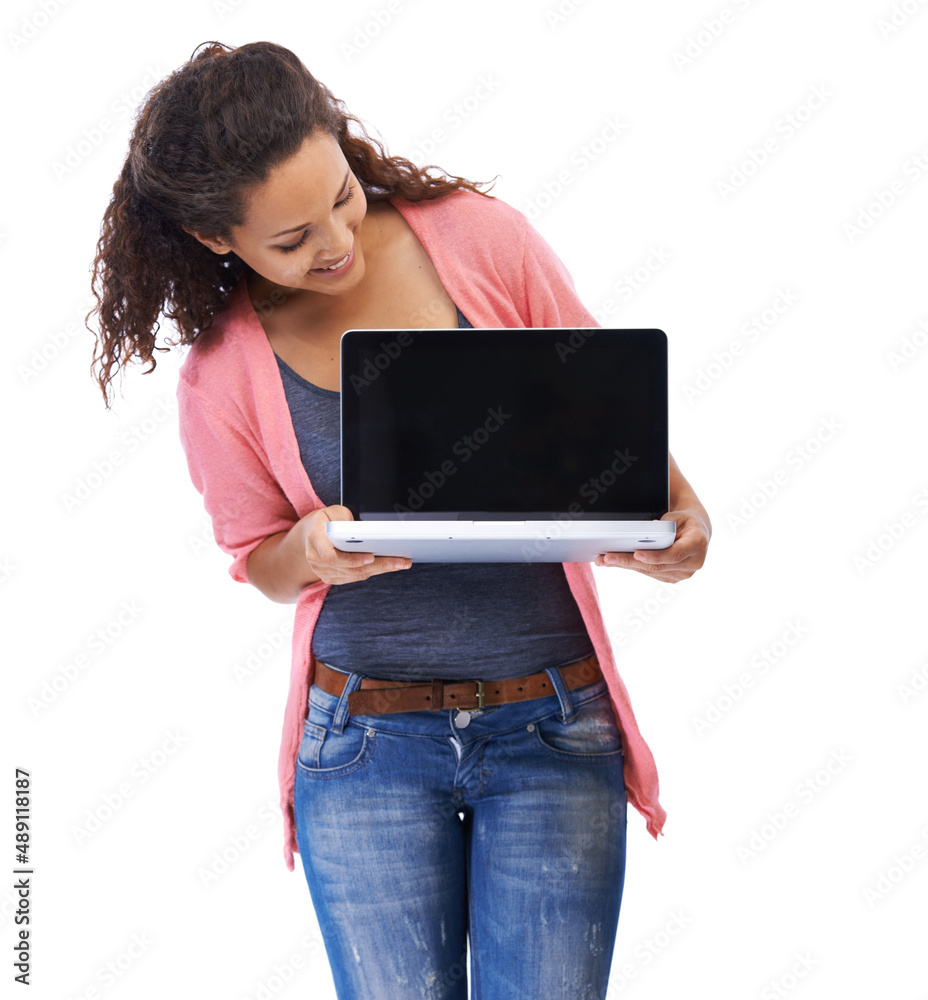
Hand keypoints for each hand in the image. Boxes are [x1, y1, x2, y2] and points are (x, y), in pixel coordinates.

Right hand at [300, 505, 410, 584]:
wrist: (307, 536)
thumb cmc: (324, 520)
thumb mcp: (333, 511)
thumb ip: (346, 521)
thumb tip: (368, 531)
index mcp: (314, 539)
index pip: (331, 556)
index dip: (352, 559)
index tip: (371, 556)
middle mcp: (316, 559)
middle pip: (350, 569)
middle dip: (379, 565)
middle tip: (401, 561)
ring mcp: (322, 571)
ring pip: (355, 575)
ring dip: (381, 570)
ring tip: (401, 563)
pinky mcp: (331, 578)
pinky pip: (354, 577)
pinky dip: (373, 572)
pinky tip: (389, 566)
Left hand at [594, 506, 710, 582]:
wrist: (697, 532)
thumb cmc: (686, 521)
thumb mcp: (678, 516)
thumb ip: (663, 527)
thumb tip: (640, 536)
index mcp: (697, 545)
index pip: (675, 554)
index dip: (655, 556)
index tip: (637, 554)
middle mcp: (692, 563)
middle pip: (656, 566)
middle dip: (629, 561)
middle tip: (608, 558)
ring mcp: (682, 574)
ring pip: (649, 571)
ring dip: (625, 565)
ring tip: (604, 560)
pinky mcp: (672, 578)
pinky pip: (649, 573)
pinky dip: (632, 566)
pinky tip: (615, 562)